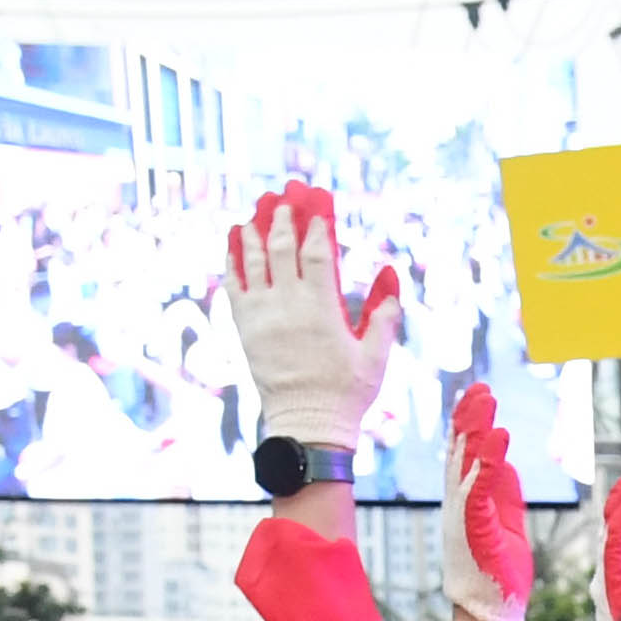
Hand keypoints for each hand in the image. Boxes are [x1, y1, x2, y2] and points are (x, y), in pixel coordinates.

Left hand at [221, 182, 402, 449]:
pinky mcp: (244, 327)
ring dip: (254, 229)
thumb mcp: (377, 355)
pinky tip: (234, 238)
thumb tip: (389, 273)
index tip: (318, 201)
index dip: (317, 223)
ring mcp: (261, 315)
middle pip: (281, 247)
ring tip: (256, 208)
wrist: (308, 426)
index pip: (318, 253)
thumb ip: (384, 313)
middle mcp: (287, 305)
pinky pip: (232, 284)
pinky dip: (232, 258)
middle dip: (283, 217)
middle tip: (285, 194)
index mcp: (321, 309)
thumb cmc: (348, 392)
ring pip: (253, 260)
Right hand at [442, 387, 529, 620]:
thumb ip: (505, 494)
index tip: (478, 395)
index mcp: (469, 502)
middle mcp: (461, 504)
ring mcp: (465, 516)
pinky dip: (490, 462)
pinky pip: (482, 490)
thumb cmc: (499, 575)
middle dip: (469, 417)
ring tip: (487, 400)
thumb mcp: (507, 524)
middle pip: (461, 451)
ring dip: (477, 430)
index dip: (471, 424)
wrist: (491, 614)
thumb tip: (507, 464)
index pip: (467, 455)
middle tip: (480, 387)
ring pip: (467, 463)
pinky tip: (499, 439)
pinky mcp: (476, 530)